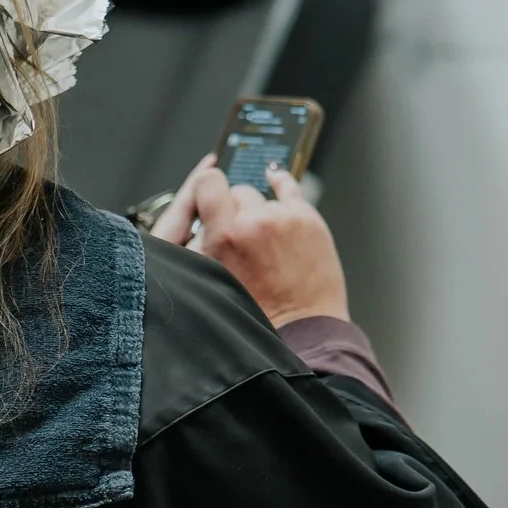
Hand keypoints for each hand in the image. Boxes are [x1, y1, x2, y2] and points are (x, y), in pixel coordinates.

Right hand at [149, 155, 348, 326]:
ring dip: (259, 211)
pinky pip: (289, 186)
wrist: (302, 328)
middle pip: (235, 191)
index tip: (209, 199)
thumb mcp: (213, 279)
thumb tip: (200, 216)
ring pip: (261, 196)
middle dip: (235, 210)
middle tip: (241, 238)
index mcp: (224, 236)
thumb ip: (201, 243)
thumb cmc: (258, 312)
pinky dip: (280, 183)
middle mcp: (254, 221)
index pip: (207, 183)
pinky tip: (274, 179)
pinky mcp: (308, 219)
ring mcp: (284, 218)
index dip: (207, 191)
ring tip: (264, 239)